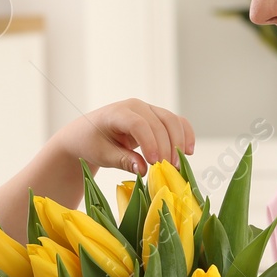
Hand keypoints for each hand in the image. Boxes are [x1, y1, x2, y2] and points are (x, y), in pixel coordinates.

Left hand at [54, 99, 195, 177]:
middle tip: (169, 169)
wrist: (89, 133)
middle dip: (167, 147)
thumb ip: (123, 160)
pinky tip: (188, 151)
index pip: (138, 124)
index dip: (150, 142)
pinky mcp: (157, 117)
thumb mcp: (102, 154)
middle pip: (160, 122)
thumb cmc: (92, 143)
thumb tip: (144, 169)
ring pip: (172, 120)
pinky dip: (185, 134)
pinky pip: (176, 122)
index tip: (154, 163)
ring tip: (177, 165)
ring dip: (178, 142)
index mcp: (117, 113)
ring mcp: (148, 109)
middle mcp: (135, 106)